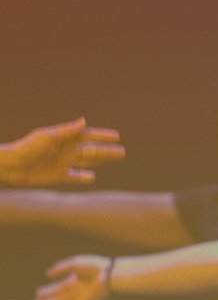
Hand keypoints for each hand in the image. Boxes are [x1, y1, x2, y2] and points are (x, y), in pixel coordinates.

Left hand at [0, 119, 122, 187]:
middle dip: (107, 151)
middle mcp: (66, 150)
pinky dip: (83, 178)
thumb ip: (67, 131)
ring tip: (114, 159)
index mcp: (65, 138)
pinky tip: (92, 177)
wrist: (14, 166)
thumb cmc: (28, 148)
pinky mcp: (59, 176)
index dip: (102, 135)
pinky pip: (75, 177)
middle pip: (91, 150)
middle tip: (122, 152)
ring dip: (100, 161)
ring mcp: (64, 163)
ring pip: (87, 162)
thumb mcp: (48, 137)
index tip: (117, 137)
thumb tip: (84, 121)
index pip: (87, 135)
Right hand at [33, 255, 112, 299]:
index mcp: (73, 282)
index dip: (47, 291)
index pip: (57, 288)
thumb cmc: (93, 266)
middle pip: (58, 299)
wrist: (109, 273)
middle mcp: (75, 292)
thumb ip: (60, 268)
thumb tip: (47, 275)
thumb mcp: (74, 264)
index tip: (37, 293)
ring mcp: (80, 299)